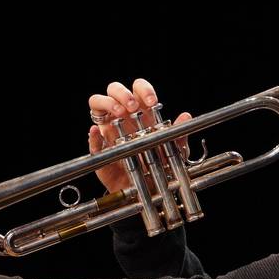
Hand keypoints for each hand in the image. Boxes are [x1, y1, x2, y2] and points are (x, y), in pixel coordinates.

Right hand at [87, 78, 191, 193]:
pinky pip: (92, 140)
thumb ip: (178, 133)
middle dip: (122, 93)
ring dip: (106, 104)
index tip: (152, 101)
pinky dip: (93, 135)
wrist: (147, 188)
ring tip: (118, 113)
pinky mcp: (100, 149)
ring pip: (97, 104)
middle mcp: (122, 116)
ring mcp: (108, 130)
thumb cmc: (159, 164)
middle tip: (132, 106)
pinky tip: (97, 132)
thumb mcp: (174, 149)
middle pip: (114, 90)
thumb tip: (186, 116)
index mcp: (141, 112)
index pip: (137, 90)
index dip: (143, 89)